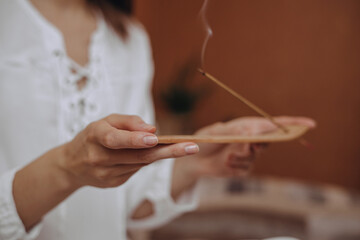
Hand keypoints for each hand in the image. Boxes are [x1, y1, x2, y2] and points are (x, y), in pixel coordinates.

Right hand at [57, 114, 198, 188]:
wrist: (72, 165)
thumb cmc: (93, 137)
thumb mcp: (106, 121)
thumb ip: (128, 122)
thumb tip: (152, 129)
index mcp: (95, 137)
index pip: (116, 139)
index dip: (135, 139)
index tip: (155, 139)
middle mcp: (100, 158)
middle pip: (138, 156)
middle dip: (168, 152)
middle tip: (192, 147)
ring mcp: (106, 174)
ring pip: (141, 163)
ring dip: (163, 155)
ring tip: (185, 147)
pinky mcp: (113, 184)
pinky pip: (137, 170)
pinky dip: (147, 160)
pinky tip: (154, 153)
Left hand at [179, 116, 315, 178]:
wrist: (194, 159)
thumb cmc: (205, 140)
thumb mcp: (216, 133)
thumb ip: (233, 132)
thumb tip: (250, 131)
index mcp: (249, 126)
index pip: (275, 124)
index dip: (294, 124)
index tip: (311, 125)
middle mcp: (252, 139)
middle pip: (267, 142)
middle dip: (255, 146)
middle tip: (243, 145)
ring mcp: (249, 154)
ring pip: (254, 157)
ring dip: (239, 156)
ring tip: (226, 154)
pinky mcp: (243, 167)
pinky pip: (246, 169)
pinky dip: (234, 166)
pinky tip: (224, 162)